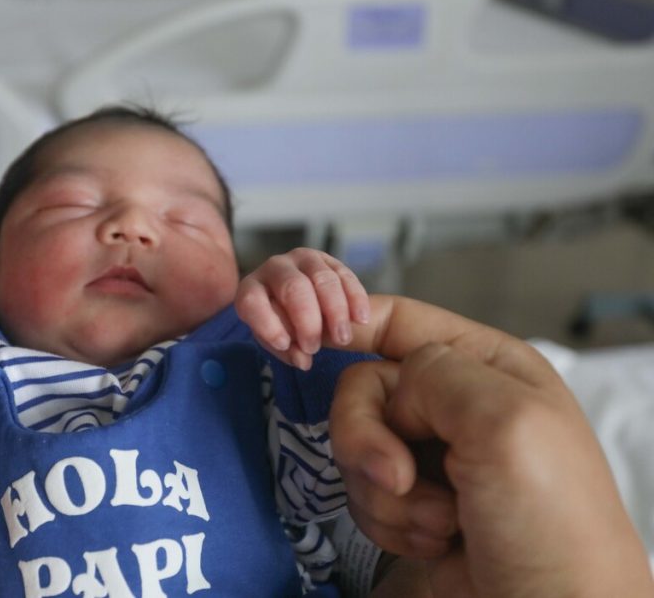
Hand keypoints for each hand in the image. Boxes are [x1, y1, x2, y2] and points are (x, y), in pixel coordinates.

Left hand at [235, 248, 369, 368]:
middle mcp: (274, 268)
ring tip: (342, 339)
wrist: (302, 307)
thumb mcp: (278, 342)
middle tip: (314, 347)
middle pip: (292, 287)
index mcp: (251, 288)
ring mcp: (302, 259)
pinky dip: (355, 298)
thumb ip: (287, 351)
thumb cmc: (283, 326)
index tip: (284, 344)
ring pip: (322, 279)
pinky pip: (344, 275)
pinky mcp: (329, 260)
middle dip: (306, 320)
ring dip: (335, 311)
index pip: (253, 301)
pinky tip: (360, 319)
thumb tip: (303, 359)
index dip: (268, 323)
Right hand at [331, 295, 652, 597]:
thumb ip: (435, 373)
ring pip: (356, 448)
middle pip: (361, 390)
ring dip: (385, 494)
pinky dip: (388, 523)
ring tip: (442, 522)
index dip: (349, 326)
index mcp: (484, 365)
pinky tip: (435, 540)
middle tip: (399, 478)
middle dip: (368, 438)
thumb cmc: (551, 520)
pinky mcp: (412, 506)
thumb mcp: (505, 420)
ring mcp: (430, 457)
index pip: (397, 319)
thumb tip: (393, 389)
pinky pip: (361, 494)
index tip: (309, 345)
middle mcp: (453, 404)